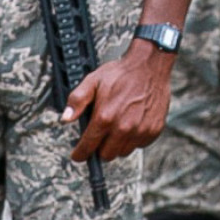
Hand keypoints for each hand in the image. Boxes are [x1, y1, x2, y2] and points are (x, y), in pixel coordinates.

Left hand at [64, 42, 173, 160]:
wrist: (150, 65)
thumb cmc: (122, 73)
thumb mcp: (93, 81)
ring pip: (123, 152)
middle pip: (106, 155)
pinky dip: (134, 139)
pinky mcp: (153, 129)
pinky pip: (140, 145)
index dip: (80, 153)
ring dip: (118, 144)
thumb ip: (77, 100)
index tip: (79, 154)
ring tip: (118, 128)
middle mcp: (123, 127)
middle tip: (101, 135)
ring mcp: (140, 130)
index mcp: (105, 117)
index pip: (88, 147)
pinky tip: (132, 125)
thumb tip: (66, 118)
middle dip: (100, 148)